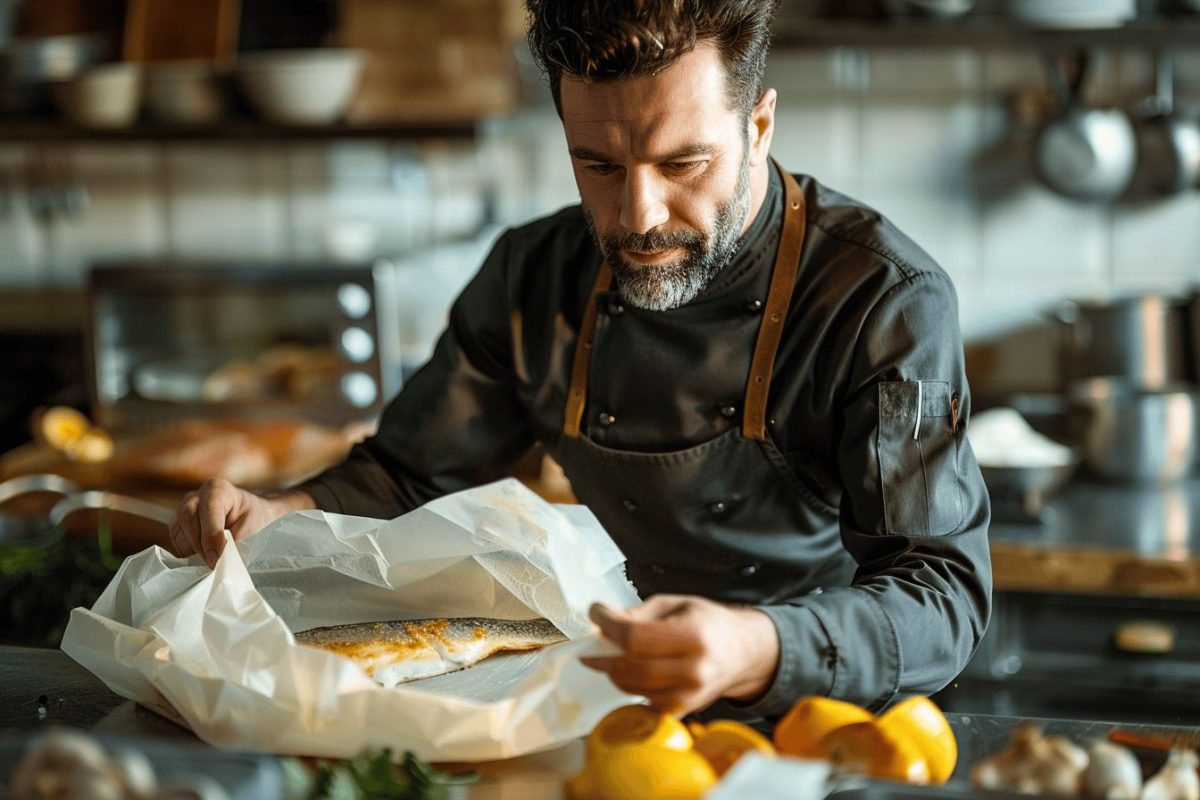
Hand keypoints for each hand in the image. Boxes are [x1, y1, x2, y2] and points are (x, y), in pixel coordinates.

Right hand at [169, 478, 314, 567]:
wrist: (245, 511)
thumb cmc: (249, 516)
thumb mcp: (249, 525)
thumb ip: (230, 539)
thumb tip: (215, 556)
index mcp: (217, 489)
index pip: (208, 509)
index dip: (210, 534)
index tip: (215, 556)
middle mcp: (196, 495)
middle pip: (188, 518)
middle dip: (199, 544)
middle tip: (213, 562)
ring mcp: (183, 507)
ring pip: (178, 530)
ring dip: (192, 548)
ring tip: (210, 556)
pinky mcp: (177, 521)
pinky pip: (175, 538)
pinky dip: (186, 549)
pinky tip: (201, 552)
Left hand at [580, 594, 779, 715]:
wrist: (742, 652)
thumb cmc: (708, 624)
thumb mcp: (677, 604)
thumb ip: (639, 613)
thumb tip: (604, 621)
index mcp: (694, 636)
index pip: (635, 636)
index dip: (608, 625)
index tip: (596, 612)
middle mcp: (694, 670)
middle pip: (630, 666)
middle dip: (604, 652)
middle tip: (594, 641)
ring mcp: (689, 695)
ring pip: (632, 686)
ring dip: (613, 669)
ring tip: (610, 653)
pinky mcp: (682, 710)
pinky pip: (642, 699)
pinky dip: (630, 683)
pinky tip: (630, 670)